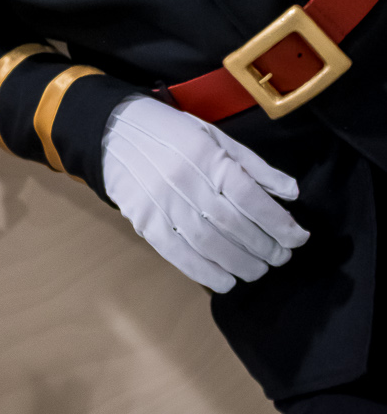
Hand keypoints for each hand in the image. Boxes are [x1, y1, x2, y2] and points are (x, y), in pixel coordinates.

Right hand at [101, 94, 308, 290]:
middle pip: (234, 225)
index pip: (252, 199)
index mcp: (209, 157)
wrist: (115, 132)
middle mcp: (187, 181)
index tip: (297, 238)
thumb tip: (291, 193)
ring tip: (258, 270)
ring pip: (209, 244)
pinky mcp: (145, 221)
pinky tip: (225, 281)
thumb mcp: (217, 137)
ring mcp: (163, 204)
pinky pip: (177, 254)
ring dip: (240, 264)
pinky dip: (204, 272)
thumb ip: (255, 166)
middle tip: (281, 258)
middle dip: (265, 247)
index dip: (279, 223)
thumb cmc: (173, 133)